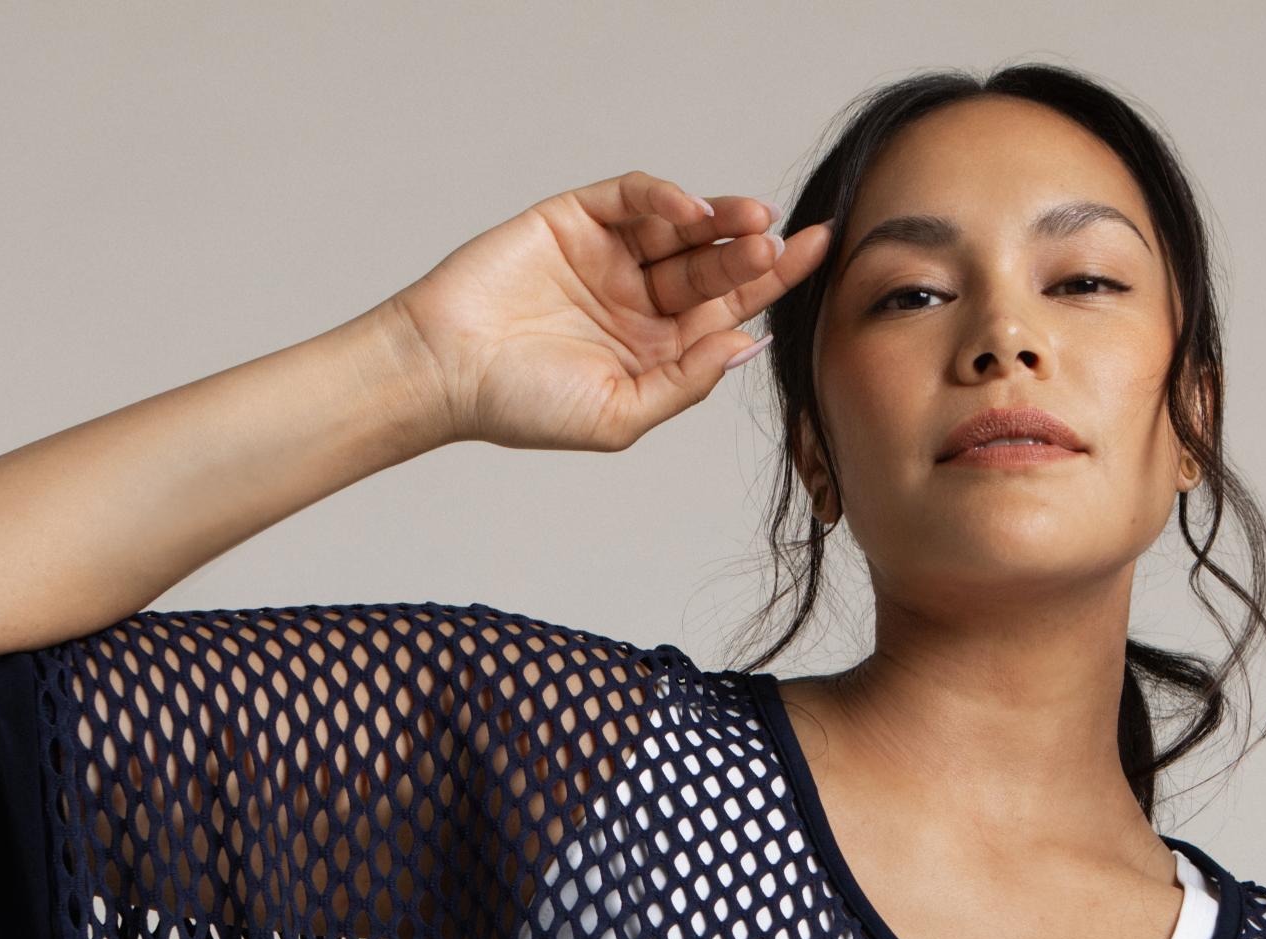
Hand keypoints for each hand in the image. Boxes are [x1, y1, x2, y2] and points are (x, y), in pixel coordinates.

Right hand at [381, 171, 830, 454]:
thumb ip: (686, 381)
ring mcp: (609, 258)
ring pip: (680, 228)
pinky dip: (663, 197)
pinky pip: (631, 198)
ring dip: (719, 220)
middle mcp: (639, 300)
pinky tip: (689, 210)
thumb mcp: (620, 413)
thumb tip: (750, 344)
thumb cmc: (522, 405)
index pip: (729, 310)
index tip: (820, 256)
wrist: (445, 371)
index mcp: (658, 348)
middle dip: (751, 254)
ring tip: (751, 221)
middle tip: (781, 243)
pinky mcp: (574, 220)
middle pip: (713, 267)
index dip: (774, 282)